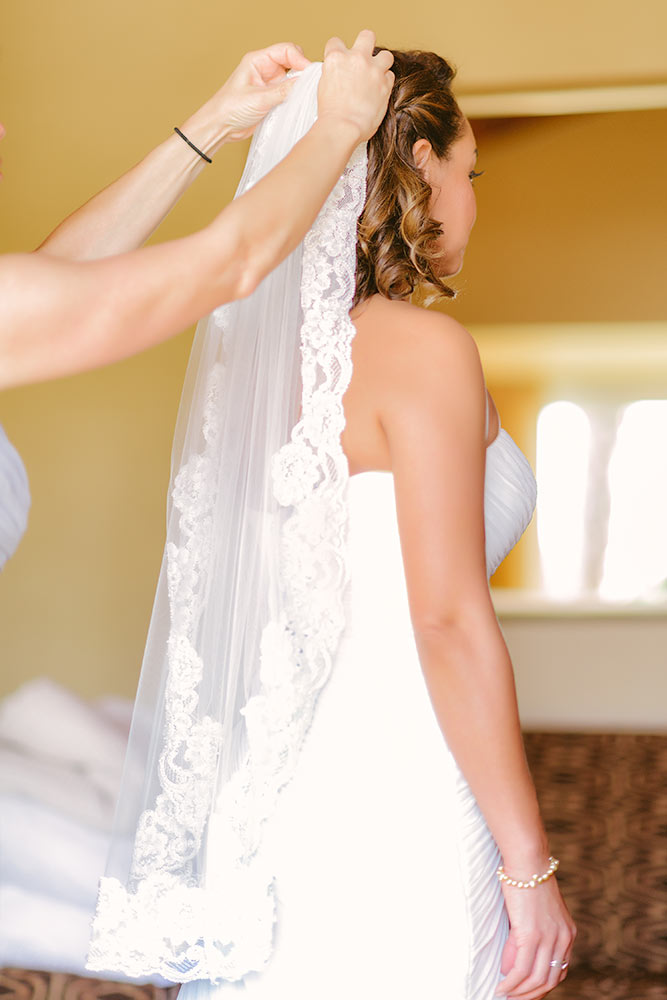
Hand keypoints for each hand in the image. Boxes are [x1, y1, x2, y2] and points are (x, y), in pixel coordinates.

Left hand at [183, 43, 310, 148]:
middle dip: (302, 70)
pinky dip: (295, 95)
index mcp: (258, 60)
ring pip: (292, 77)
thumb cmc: (229, 108)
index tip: (309, 73)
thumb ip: (282, 91)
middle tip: (310, 83)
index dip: (300, 59)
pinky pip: (288, 92)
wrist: (220, 126)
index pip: (286, 50)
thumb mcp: (258, 99)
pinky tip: (298, 102)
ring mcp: (269, 83)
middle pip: (292, 61)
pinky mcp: (271, 97)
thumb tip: (303, 83)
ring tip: (305, 94)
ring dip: (299, 84)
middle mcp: (265, 69)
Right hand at [317, 30, 393, 141]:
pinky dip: (385, 83)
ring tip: (376, 75)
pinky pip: (390, 76)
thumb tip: (339, 72)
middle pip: (366, 36)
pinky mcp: (385, 84)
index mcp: (336, 58)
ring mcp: (373, 70)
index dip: (338, 51)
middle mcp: (356, 59)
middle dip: (366, 44)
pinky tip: (379, 91)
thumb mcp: (323, 86)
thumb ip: (334, 72)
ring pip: (385, 55)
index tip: (340, 61)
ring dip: (381, 64)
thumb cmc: (330, 113)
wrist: (342, 127)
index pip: (336, 42)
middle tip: (364, 58)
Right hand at [495, 875, 575, 999]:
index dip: (544, 986)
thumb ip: (534, 934)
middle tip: (514, 999)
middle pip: (550, 981)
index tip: (528, 992)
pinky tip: (502, 986)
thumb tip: (517, 956)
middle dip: (531, 995)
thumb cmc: (529, 880)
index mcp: (568, 933)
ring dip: (519, 992)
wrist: (527, 862)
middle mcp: (563, 939)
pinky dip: (511, 982)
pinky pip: (521, 969)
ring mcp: (549, 938)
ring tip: (505, 995)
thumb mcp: (539, 911)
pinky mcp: (532, 935)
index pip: (560, 971)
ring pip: (536, 979)